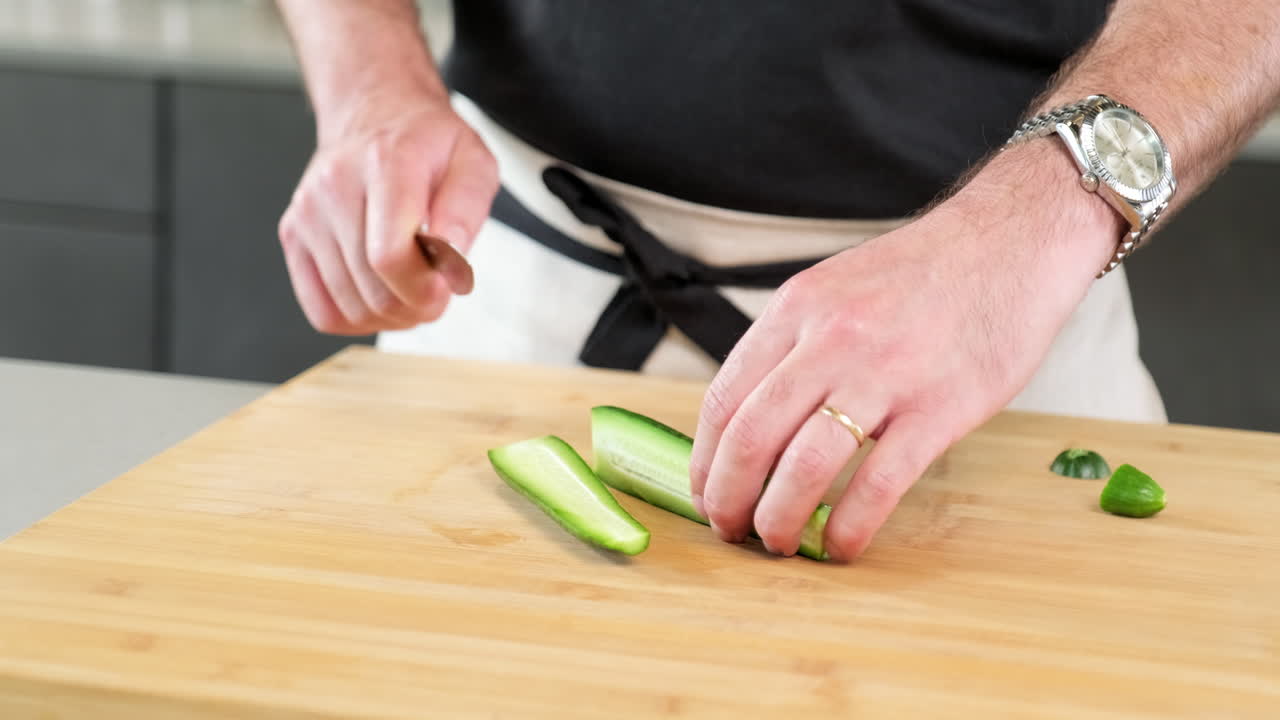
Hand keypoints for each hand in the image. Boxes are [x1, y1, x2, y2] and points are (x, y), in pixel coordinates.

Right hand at [278, 87, 497, 334]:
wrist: (375, 112)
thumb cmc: (427, 143)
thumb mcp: (473, 161)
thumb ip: (468, 209)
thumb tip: (451, 258)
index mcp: (385, 163)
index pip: (390, 255)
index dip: (424, 289)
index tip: (446, 286)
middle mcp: (335, 186)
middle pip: (373, 289)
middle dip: (416, 307)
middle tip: (437, 292)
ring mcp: (307, 213)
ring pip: (349, 307)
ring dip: (391, 317)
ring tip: (412, 291)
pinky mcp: (293, 235)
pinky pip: (321, 311)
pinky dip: (357, 319)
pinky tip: (380, 297)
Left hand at [687, 143, 1120, 560]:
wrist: (1010, 241)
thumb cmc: (920, 276)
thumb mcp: (835, 290)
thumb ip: (793, 347)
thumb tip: (753, 421)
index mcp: (796, 310)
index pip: (724, 398)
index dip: (705, 460)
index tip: (704, 494)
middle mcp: (830, 339)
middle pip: (752, 437)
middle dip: (728, 498)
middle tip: (731, 530)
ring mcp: (884, 374)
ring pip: (805, 465)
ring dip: (779, 518)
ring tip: (778, 543)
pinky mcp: (939, 408)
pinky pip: (879, 483)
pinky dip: (851, 525)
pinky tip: (843, 545)